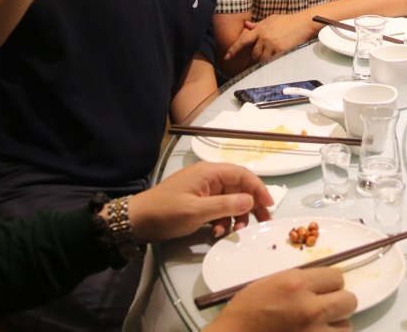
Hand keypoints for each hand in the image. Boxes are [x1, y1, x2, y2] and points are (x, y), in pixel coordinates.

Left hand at [128, 162, 272, 243]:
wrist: (137, 222)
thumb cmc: (166, 212)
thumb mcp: (197, 211)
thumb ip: (226, 205)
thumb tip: (251, 200)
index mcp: (209, 172)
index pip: (242, 174)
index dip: (258, 188)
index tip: (269, 206)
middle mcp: (209, 178)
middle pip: (238, 188)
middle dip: (250, 206)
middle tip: (262, 223)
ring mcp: (203, 191)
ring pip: (230, 201)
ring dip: (235, 217)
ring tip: (234, 233)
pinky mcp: (198, 203)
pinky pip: (218, 210)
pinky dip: (222, 221)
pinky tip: (217, 233)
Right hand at [210, 268, 355, 331]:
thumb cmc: (246, 310)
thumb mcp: (272, 283)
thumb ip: (300, 282)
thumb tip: (323, 284)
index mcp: (297, 285)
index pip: (337, 278)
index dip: (330, 283)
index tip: (323, 289)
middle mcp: (310, 308)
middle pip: (349, 301)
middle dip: (339, 302)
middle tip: (325, 307)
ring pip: (346, 326)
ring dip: (335, 325)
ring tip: (319, 326)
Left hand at [224, 13, 311, 63]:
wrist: (302, 23)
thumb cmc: (287, 21)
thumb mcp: (271, 19)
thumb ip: (258, 24)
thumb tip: (247, 25)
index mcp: (260, 30)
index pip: (243, 41)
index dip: (233, 50)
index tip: (227, 57)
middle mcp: (264, 38)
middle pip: (254, 54)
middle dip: (256, 57)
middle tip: (262, 56)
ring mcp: (272, 45)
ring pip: (262, 59)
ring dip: (264, 60)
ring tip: (270, 56)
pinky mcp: (281, 50)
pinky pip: (273, 61)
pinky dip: (273, 61)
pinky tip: (277, 58)